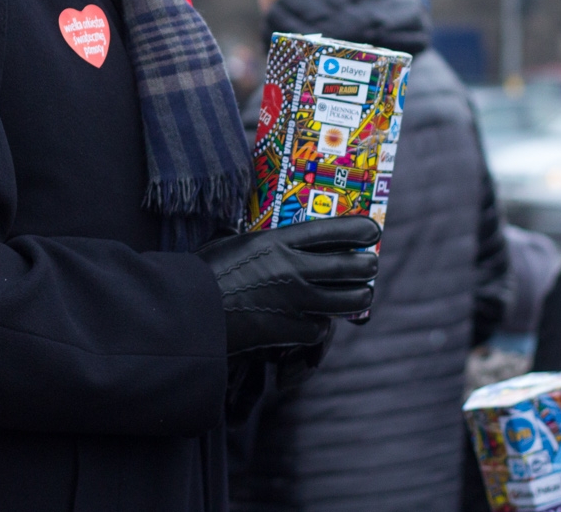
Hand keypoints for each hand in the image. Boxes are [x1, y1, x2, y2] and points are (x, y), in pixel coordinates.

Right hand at [195, 215, 380, 355]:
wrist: (189, 313)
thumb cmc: (201, 274)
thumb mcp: (229, 244)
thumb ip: (254, 243)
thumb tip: (253, 236)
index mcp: (276, 241)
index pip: (331, 231)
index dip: (357, 230)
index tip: (371, 230)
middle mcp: (292, 269)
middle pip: (348, 266)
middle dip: (366, 265)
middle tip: (370, 264)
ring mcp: (294, 301)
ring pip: (346, 300)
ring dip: (358, 296)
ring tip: (362, 294)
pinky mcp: (289, 330)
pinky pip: (319, 328)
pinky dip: (320, 326)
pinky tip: (318, 322)